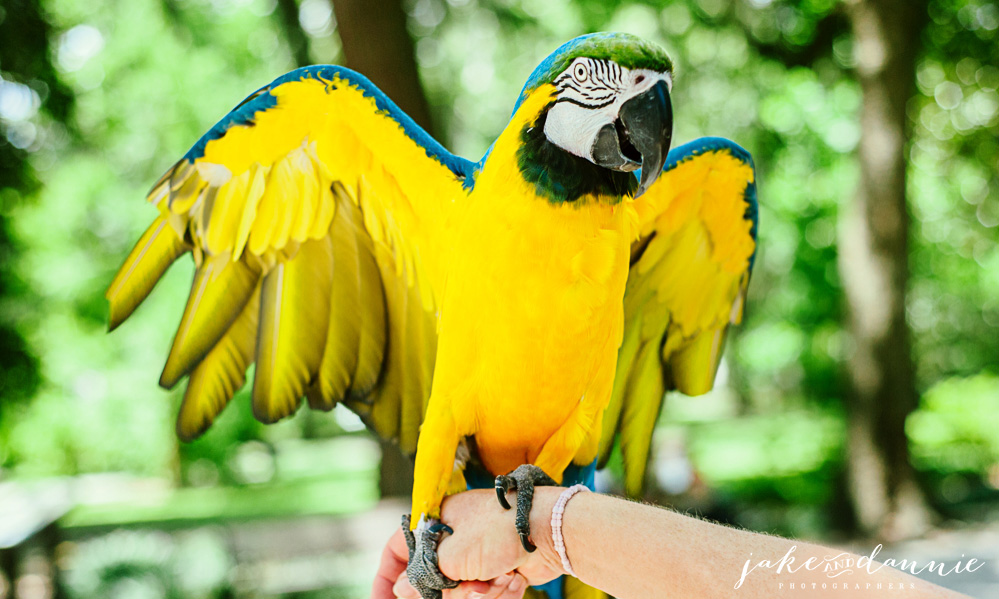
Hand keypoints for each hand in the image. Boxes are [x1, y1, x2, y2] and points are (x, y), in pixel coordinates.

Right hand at [371, 489, 566, 597]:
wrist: (550, 531)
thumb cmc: (500, 531)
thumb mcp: (452, 555)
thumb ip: (422, 574)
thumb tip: (402, 588)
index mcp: (437, 521)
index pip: (398, 548)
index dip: (388, 575)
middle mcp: (454, 535)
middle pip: (433, 577)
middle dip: (450, 591)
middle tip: (469, 587)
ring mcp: (478, 552)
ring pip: (460, 589)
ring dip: (478, 593)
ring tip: (495, 581)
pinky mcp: (498, 568)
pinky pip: (485, 592)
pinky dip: (497, 591)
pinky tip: (511, 578)